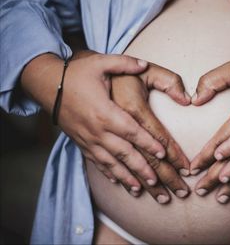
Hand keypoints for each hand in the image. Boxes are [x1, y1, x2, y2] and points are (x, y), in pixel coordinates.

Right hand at [21, 52, 165, 195]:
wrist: (46, 84)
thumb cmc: (75, 72)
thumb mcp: (100, 62)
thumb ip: (124, 63)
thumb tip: (144, 64)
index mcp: (105, 111)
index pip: (131, 130)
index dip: (148, 142)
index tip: (163, 154)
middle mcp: (97, 129)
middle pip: (124, 152)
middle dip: (142, 167)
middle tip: (158, 181)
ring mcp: (88, 139)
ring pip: (111, 162)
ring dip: (127, 176)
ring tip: (141, 189)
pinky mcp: (81, 142)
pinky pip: (96, 162)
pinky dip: (108, 174)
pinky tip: (118, 183)